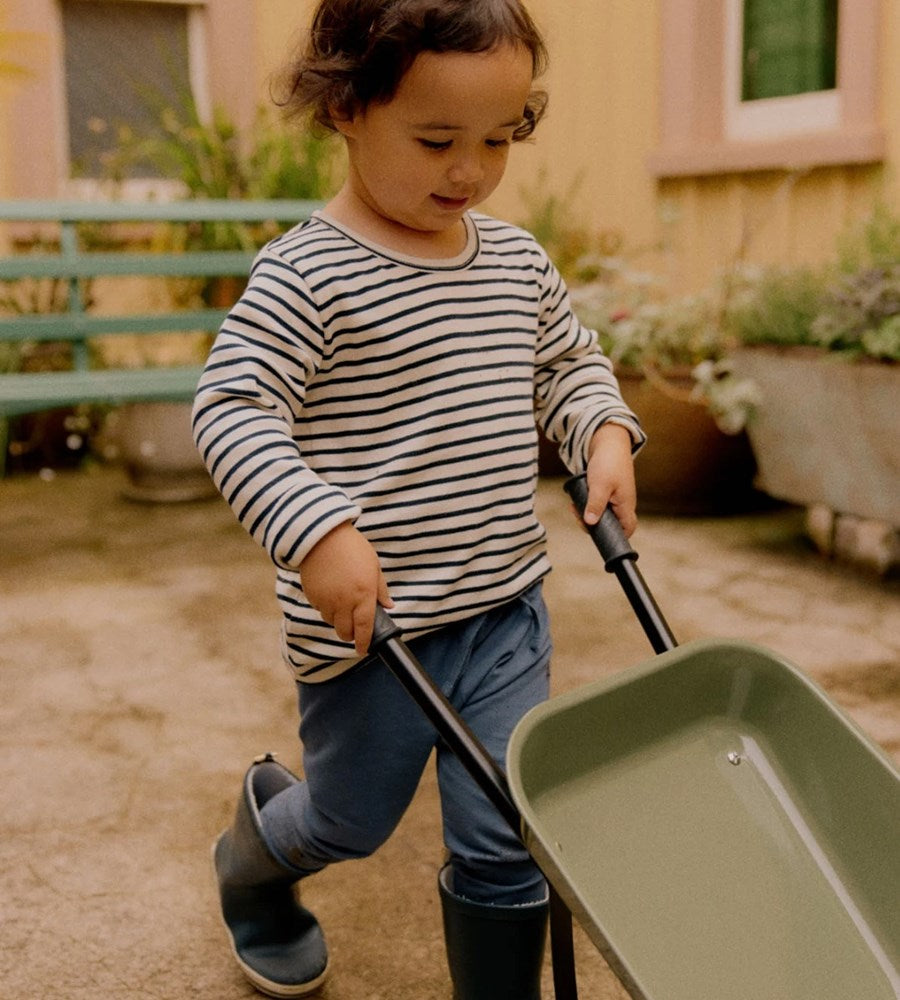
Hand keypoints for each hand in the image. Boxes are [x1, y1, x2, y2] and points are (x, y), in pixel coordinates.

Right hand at [299, 521, 392, 654]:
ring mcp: (326, 600)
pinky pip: (320, 610)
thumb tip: (389, 606)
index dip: (364, 643)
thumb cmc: (352, 548)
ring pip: (331, 622)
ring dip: (338, 620)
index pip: (365, 628)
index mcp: (363, 594)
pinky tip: (331, 593)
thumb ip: (381, 589)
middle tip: (355, 628)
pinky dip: (326, 608)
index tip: (363, 650)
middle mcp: (344, 602)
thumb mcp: (374, 565)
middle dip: (350, 634)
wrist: (322, 535)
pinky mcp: (312, 596)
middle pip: (345, 632)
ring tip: (343, 605)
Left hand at [581, 424, 637, 536]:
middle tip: (578, 516)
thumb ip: (595, 504)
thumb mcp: (600, 485)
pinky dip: (586, 504)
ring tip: (574, 507)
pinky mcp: (605, 492)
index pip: (627, 529)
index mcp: (625, 505)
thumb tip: (590, 523)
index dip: (616, 537)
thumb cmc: (608, 462)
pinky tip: (576, 501)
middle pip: (610, 525)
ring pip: (601, 515)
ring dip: (586, 513)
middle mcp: (622, 504)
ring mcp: (614, 498)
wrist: (607, 441)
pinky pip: (596, 505)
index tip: (597, 535)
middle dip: (592, 524)